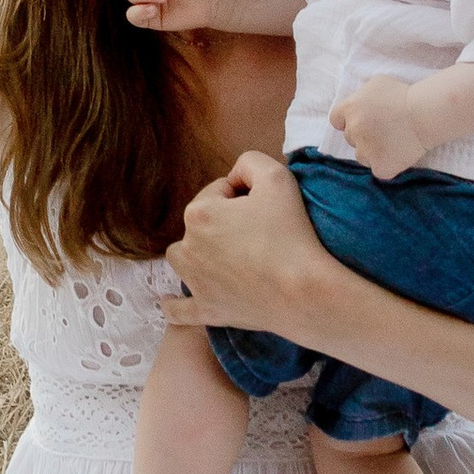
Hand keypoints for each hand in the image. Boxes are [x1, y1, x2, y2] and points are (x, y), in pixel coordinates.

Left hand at [160, 151, 323, 335]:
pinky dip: (175, 307)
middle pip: (201, 223)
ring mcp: (194, 283)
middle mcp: (186, 248)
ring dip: (195, 256)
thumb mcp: (276, 176)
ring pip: (183, 260)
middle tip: (258, 233)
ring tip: (222, 259)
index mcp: (198, 213)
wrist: (303, 291)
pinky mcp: (206, 311)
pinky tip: (170, 303)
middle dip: (222, 223)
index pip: (218, 191)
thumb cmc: (291, 232)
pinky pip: (178, 311)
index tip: (265, 208)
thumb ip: (249, 162)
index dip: (243, 195)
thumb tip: (236, 177)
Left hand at [332, 75, 443, 179]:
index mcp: (349, 108)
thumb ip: (360, 97)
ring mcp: (365, 150)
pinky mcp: (380, 166)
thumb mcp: (375, 84)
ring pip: (361, 155)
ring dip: (371, 151)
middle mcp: (353, 130)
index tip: (363, 122)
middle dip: (363, 135)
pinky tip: (397, 155)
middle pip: (350, 138)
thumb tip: (356, 107)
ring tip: (391, 144)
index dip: (348, 121)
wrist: (424, 113)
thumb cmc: (403, 94)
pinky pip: (377, 169)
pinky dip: (385, 164)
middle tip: (383, 131)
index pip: (336, 120)